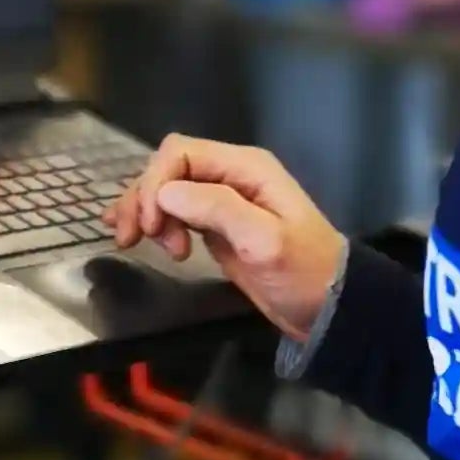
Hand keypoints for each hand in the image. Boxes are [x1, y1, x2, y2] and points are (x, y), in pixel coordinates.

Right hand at [107, 134, 347, 344]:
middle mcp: (231, 175)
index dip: (156, 183)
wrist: (327, 306)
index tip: (150, 227)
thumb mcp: (264, 241)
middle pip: (168, 168)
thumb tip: (165, 193)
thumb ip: (218, 210)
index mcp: (245, 167)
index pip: (181, 153)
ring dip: (145, 212)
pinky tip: (132, 235)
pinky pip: (173, 211)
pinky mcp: (215, 224)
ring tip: (136, 244)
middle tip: (135, 240)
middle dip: (144, 199)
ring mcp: (222, 199)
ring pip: (166, 189)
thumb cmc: (303, 271)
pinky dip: (152, 221)